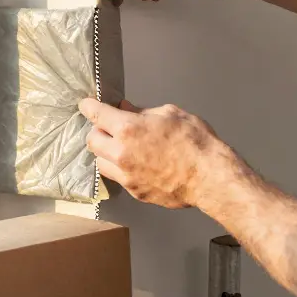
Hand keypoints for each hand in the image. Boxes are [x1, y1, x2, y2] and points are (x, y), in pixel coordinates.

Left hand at [78, 97, 233, 209]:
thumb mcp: (171, 114)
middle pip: (92, 140)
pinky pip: (118, 178)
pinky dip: (121, 169)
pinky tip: (136, 164)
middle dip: (97, 131)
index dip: (88, 107)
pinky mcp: (135, 192)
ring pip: (100, 162)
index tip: (87, 105)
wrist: (210, 177)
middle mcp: (121, 153)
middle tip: (110, 127)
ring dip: (106, 153)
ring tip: (122, 148)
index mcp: (128, 129)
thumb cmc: (196, 143)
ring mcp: (127, 176)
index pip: (96, 115)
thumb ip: (143, 111)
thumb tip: (127, 108)